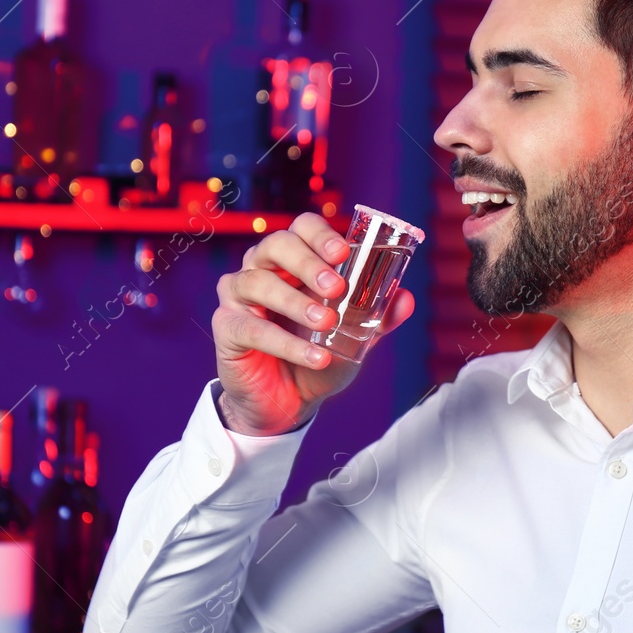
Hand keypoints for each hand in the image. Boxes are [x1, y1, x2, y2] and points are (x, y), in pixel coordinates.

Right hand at [212, 212, 414, 435]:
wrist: (290, 403)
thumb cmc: (318, 357)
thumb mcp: (354, 338)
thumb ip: (378, 317)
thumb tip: (406, 298)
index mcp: (293, 260)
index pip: (301, 228)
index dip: (320, 235)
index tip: (343, 253)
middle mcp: (261, 268)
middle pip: (276, 245)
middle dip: (308, 263)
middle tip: (336, 288)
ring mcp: (239, 296)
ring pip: (258, 282)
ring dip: (295, 301)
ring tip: (326, 323)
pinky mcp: (227, 328)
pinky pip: (251, 328)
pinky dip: (285, 343)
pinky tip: (313, 357)